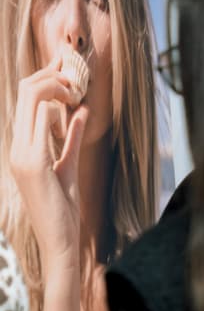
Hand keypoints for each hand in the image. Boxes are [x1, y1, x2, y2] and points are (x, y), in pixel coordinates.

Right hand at [10, 57, 87, 274]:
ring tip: (78, 87)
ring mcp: (21, 154)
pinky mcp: (32, 163)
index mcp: (22, 148)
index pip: (26, 100)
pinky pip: (41, 120)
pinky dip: (59, 106)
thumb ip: (71, 139)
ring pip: (31, 98)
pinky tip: (76, 104)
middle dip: (50, 73)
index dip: (46, 78)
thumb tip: (80, 111)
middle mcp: (17, 147)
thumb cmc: (64, 209)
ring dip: (57, 85)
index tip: (68, 68)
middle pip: (24, 92)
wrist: (60, 241)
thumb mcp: (69, 167)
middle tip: (75, 70)